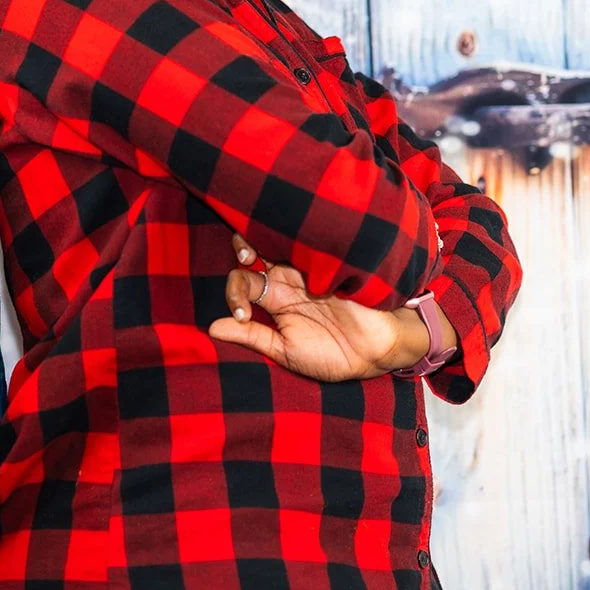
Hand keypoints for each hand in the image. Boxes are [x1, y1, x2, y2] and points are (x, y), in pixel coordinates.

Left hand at [206, 235, 453, 380]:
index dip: (234, 294)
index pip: (242, 282)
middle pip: (254, 253)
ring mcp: (311, 265)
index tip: (242, 316)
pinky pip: (308, 239)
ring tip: (254, 247)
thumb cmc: (334, 355)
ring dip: (263, 237)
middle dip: (242, 252)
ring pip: (277, 239)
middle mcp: (288, 278)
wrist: (379, 351)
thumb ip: (252, 337)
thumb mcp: (286, 351)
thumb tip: (210, 329)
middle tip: (245, 258)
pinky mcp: (332, 258)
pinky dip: (292, 234)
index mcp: (275, 299)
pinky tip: (283, 236)